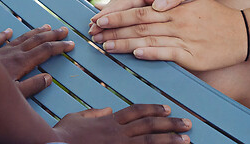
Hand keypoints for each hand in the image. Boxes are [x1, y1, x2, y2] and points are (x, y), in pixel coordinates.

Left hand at [0, 25, 72, 96]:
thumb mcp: (14, 94)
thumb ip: (32, 86)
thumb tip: (48, 78)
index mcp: (21, 63)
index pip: (45, 52)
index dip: (59, 47)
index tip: (71, 44)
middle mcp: (12, 53)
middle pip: (36, 41)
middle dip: (52, 35)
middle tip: (65, 30)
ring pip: (21, 38)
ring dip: (35, 32)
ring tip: (46, 26)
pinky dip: (4, 35)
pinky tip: (9, 30)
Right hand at [53, 104, 190, 142]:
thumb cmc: (62, 135)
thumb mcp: (76, 117)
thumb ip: (93, 113)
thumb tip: (107, 111)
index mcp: (110, 120)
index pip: (137, 112)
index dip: (154, 110)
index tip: (167, 109)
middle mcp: (118, 132)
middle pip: (150, 126)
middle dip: (171, 125)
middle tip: (188, 124)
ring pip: (151, 141)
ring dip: (171, 140)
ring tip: (187, 140)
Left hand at [90, 0, 247, 71]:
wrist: (244, 32)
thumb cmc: (216, 17)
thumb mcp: (193, 2)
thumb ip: (170, 0)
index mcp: (174, 7)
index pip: (140, 9)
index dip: (118, 13)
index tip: (99, 17)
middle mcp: (176, 20)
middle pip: (139, 23)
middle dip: (114, 27)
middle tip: (93, 30)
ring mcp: (184, 37)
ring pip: (149, 38)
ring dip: (125, 42)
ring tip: (105, 44)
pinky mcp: (192, 55)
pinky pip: (168, 53)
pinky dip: (151, 53)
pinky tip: (136, 54)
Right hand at [90, 0, 227, 31]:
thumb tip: (156, 4)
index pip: (130, 1)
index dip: (113, 12)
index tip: (98, 22)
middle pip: (122, 2)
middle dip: (106, 15)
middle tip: (90, 30)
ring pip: (125, 2)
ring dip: (110, 14)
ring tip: (96, 26)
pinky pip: (132, 4)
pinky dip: (120, 11)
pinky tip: (114, 17)